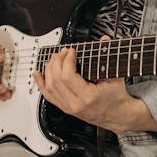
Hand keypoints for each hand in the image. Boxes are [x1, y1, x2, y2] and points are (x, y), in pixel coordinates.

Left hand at [34, 46, 156, 133]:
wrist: (119, 115)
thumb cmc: (117, 98)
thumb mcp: (115, 77)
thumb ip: (108, 57)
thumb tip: (104, 40)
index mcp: (88, 97)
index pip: (67, 76)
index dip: (67, 60)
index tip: (72, 52)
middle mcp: (75, 104)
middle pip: (56, 80)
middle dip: (57, 61)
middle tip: (64, 52)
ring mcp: (69, 108)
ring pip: (49, 87)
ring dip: (49, 69)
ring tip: (55, 58)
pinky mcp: (66, 109)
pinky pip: (48, 96)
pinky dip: (41, 83)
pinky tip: (38, 74)